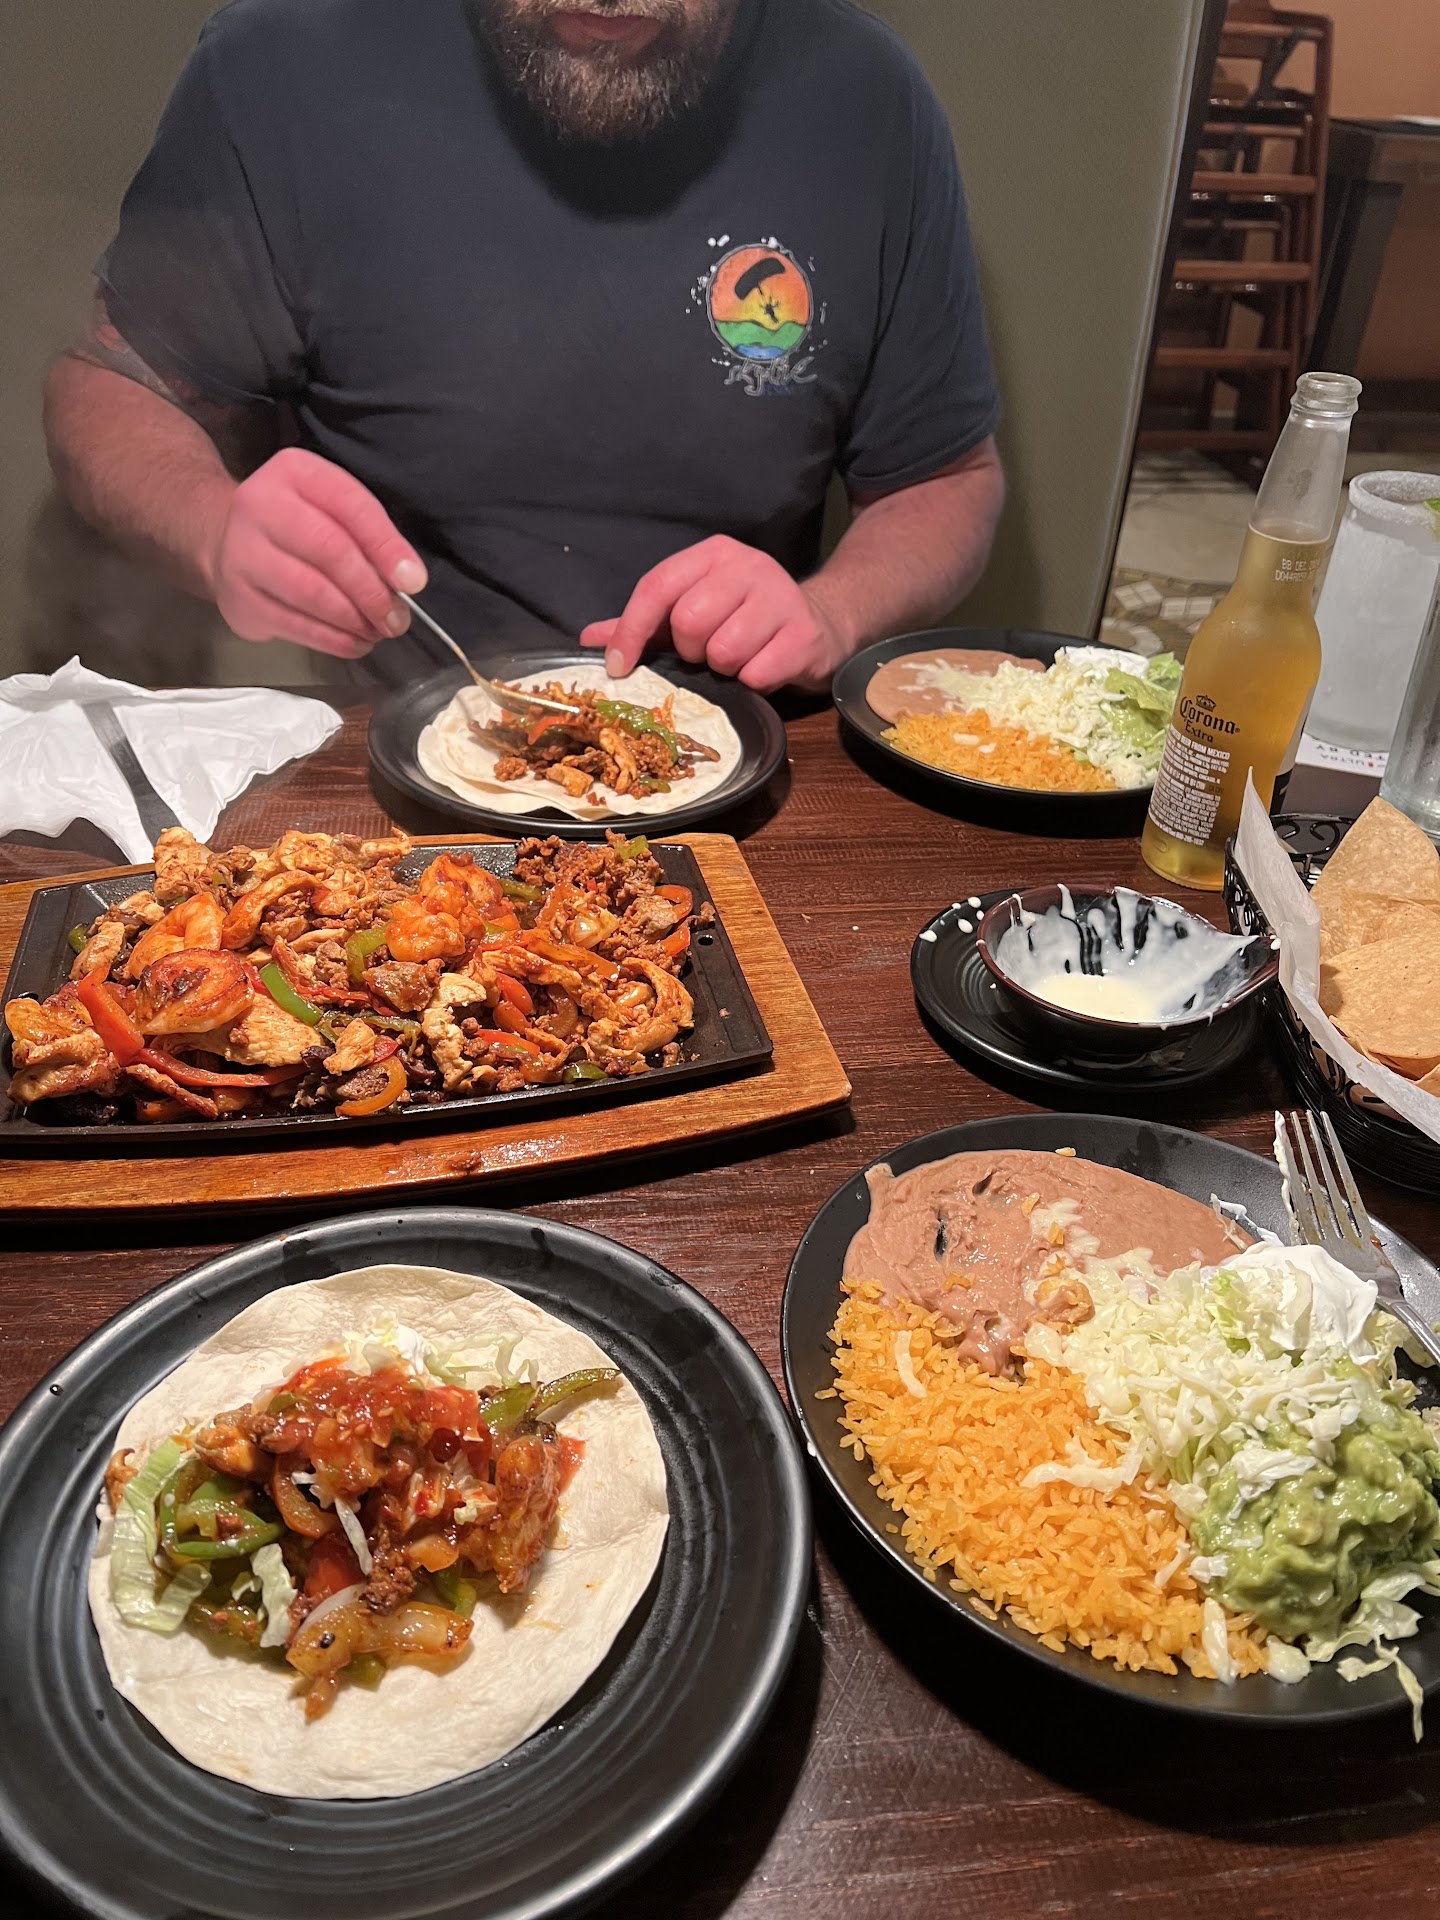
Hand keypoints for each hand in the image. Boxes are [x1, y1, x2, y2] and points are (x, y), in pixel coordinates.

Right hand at [204, 448, 426, 658]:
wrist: (224, 540)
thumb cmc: (296, 525)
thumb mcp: (332, 509)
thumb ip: (370, 536)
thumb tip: (408, 581)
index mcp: (295, 472)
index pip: (351, 505)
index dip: (387, 547)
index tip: (413, 582)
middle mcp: (261, 504)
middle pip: (330, 551)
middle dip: (371, 591)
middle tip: (396, 618)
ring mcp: (243, 551)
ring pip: (311, 593)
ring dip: (353, 620)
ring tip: (377, 631)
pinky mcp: (238, 596)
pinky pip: (294, 624)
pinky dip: (332, 640)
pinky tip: (354, 643)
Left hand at [579, 536, 849, 693]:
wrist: (823, 622)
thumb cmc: (747, 618)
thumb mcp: (695, 610)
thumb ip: (645, 624)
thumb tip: (589, 639)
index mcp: (713, 555)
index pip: (657, 586)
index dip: (631, 630)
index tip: (618, 665)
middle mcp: (748, 567)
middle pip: (689, 622)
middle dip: (692, 651)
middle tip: (708, 654)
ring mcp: (780, 598)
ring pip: (723, 652)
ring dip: (724, 669)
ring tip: (740, 660)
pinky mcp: (804, 635)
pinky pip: (756, 674)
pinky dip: (752, 682)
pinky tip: (764, 669)